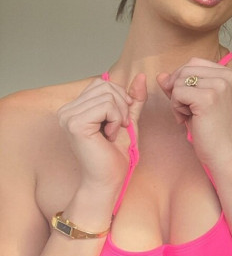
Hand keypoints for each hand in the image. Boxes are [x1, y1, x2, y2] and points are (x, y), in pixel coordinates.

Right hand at [57, 74, 146, 189]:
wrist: (108, 180)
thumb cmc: (115, 154)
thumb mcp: (128, 119)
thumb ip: (133, 98)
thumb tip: (140, 75)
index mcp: (74, 108)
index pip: (101, 83)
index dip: (119, 98)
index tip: (120, 120)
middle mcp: (65, 110)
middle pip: (105, 86)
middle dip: (121, 105)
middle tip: (118, 127)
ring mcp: (67, 116)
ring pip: (107, 95)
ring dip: (119, 115)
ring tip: (113, 133)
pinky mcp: (75, 124)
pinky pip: (106, 106)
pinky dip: (116, 120)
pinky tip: (109, 136)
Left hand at [156, 58, 231, 169]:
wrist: (223, 151)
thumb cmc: (211, 128)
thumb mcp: (195, 101)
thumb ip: (179, 85)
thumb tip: (161, 75)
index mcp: (229, 73)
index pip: (193, 63)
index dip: (182, 80)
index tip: (189, 100)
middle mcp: (226, 75)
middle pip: (185, 70)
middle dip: (178, 90)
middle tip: (187, 110)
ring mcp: (218, 86)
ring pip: (179, 81)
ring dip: (176, 100)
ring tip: (189, 115)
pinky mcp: (208, 98)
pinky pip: (177, 93)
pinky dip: (176, 107)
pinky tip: (186, 119)